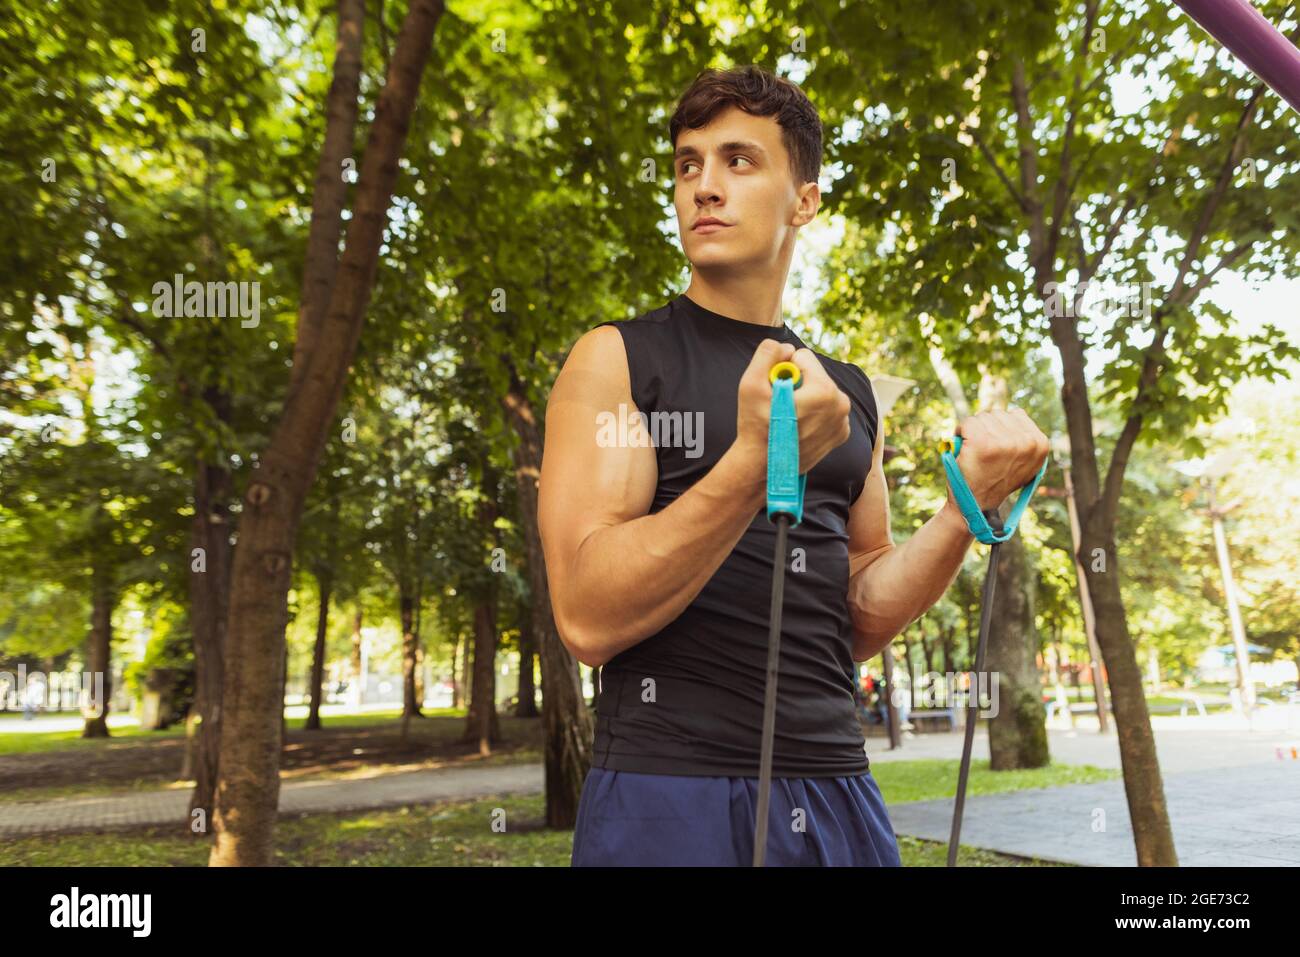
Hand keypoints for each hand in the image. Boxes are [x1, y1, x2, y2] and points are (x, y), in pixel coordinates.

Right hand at [736, 340, 851, 475]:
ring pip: (820, 391)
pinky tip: (798, 428)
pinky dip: (813, 414)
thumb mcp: (751, 383)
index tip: (776, 390)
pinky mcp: (841, 434)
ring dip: (804, 399)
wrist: (762, 468)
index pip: (803, 357)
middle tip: (780, 406)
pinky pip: (826, 409)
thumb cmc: (755, 426)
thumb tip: (786, 348)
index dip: (784, 370)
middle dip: (797, 384)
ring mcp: (843, 421)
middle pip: (814, 374)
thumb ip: (767, 353)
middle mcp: (841, 404)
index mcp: (825, 390)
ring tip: (788, 419)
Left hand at [949, 408, 1049, 509]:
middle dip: (987, 429)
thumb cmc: (997, 481)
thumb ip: (1025, 439)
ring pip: (982, 417)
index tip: (997, 446)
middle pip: (998, 414)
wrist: (976, 504)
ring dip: (973, 431)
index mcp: (1040, 444)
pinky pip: (967, 423)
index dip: (1001, 428)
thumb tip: (1017, 413)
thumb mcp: (1024, 462)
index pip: (1016, 415)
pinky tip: (964, 447)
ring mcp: (1004, 442)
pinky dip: (960, 432)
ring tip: (975, 452)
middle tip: (983, 451)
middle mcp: (1026, 442)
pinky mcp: (982, 443)